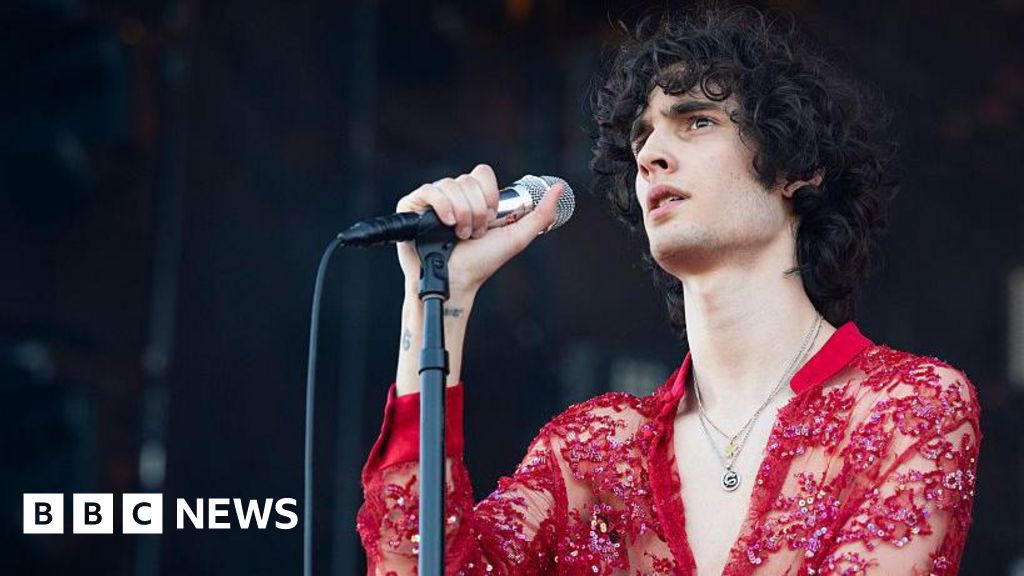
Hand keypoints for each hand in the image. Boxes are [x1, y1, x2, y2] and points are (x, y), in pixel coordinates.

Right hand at [395, 164, 565, 299]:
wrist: (456, 282)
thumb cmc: (481, 263)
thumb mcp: (516, 237)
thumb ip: (540, 214)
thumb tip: (560, 189)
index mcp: (474, 197)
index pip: (482, 173)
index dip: (489, 194)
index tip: (492, 218)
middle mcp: (452, 195)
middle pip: (467, 180)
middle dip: (477, 210)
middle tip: (475, 233)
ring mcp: (431, 200)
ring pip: (450, 185)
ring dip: (462, 214)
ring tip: (460, 235)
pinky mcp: (412, 206)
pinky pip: (428, 190)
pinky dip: (442, 207)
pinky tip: (446, 225)